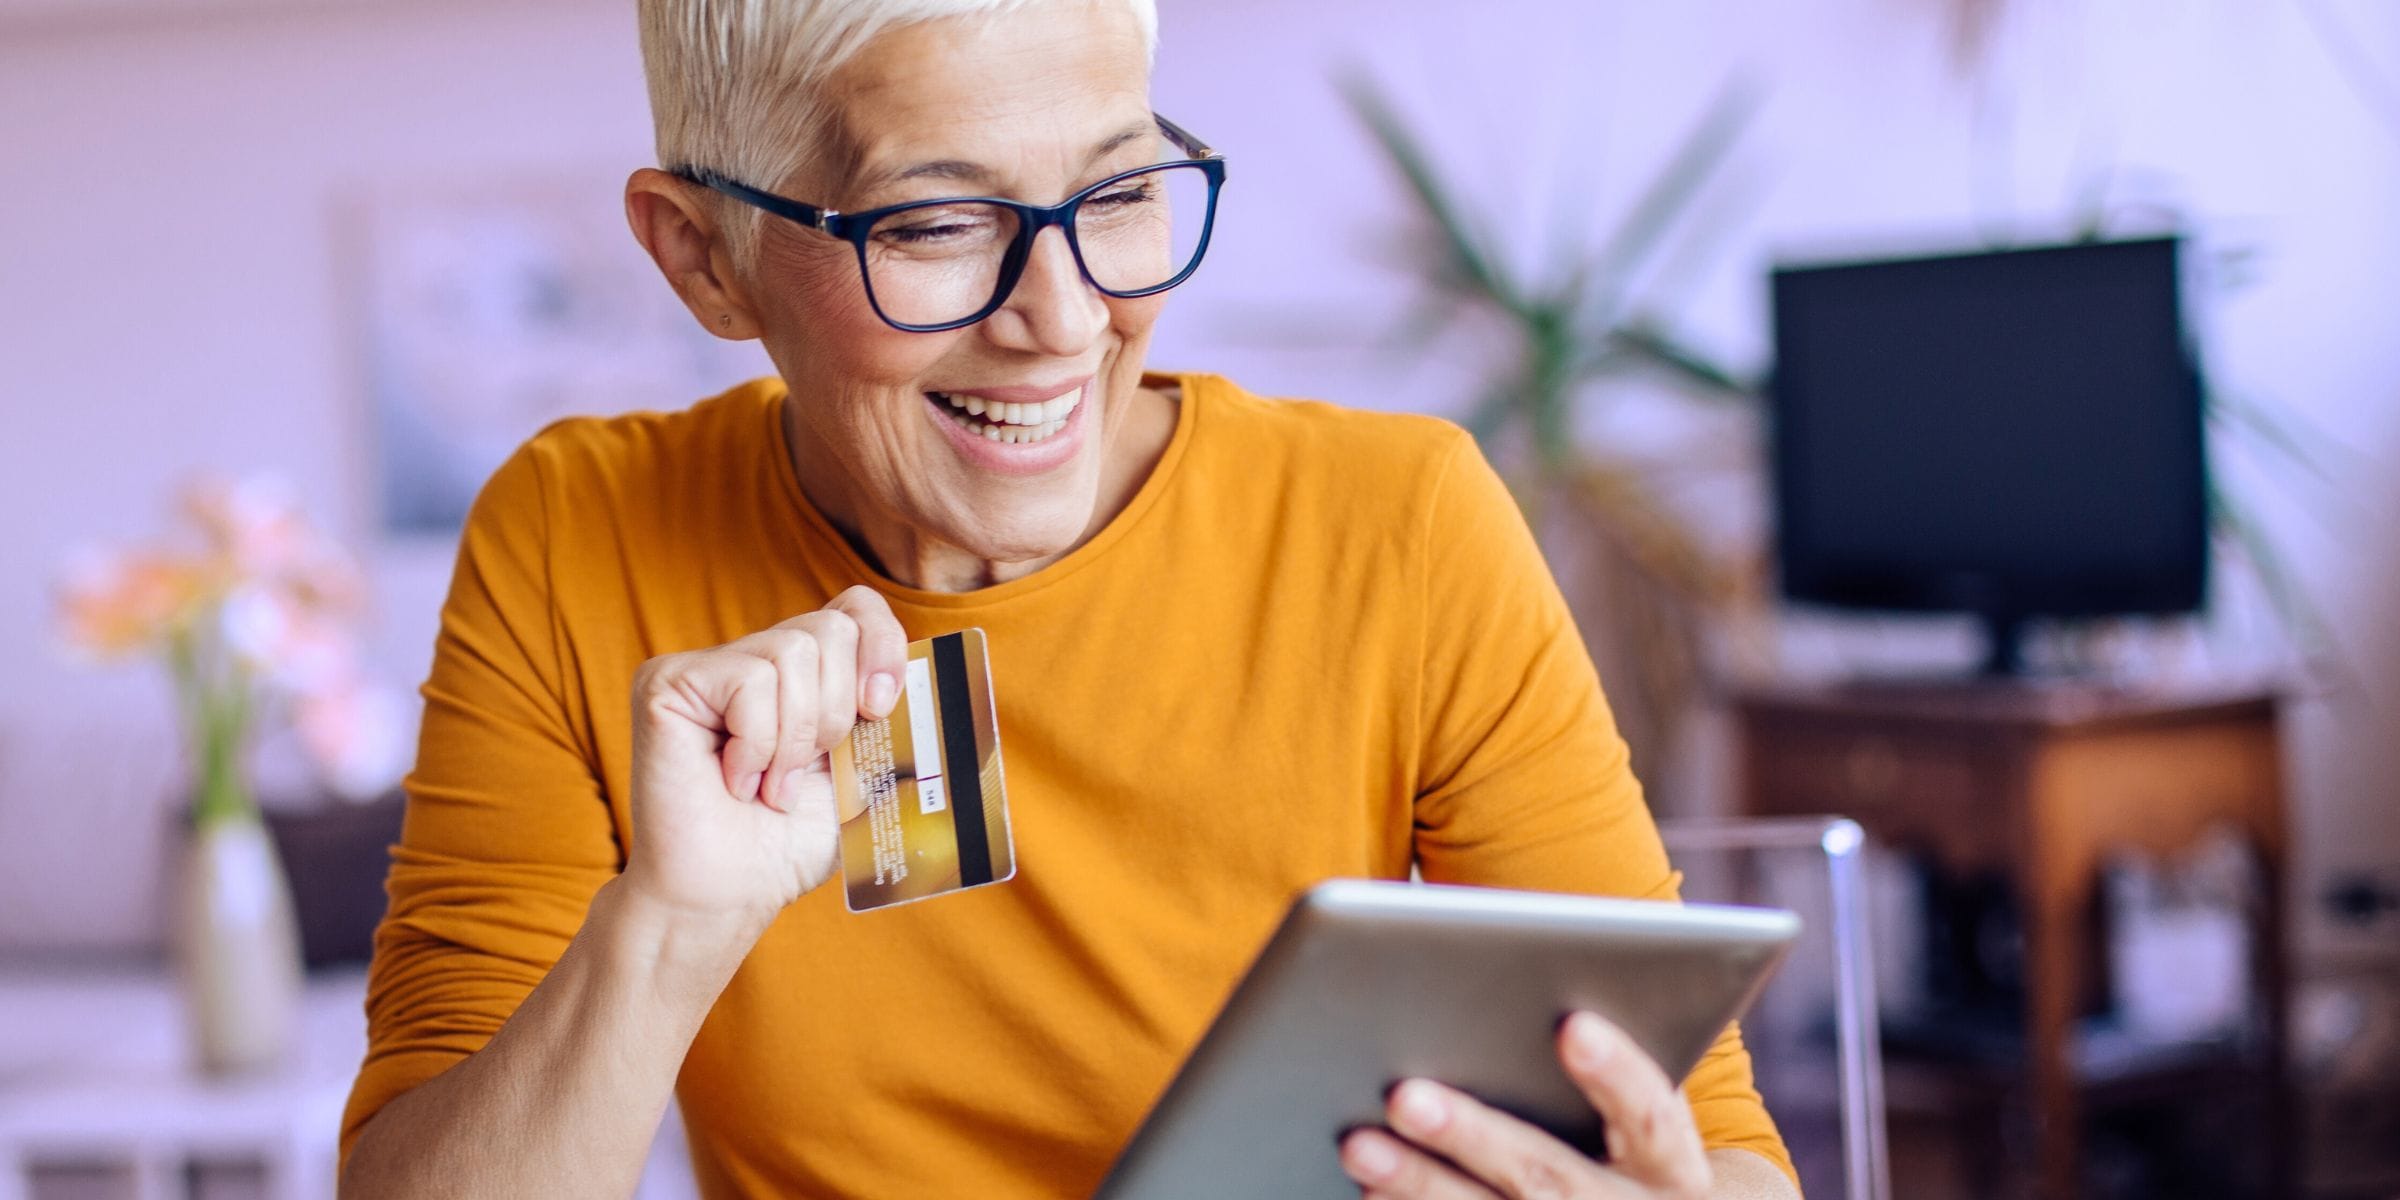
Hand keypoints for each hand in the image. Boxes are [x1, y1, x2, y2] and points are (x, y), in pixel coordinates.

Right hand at [620, 585, 906, 936]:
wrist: (731, 895)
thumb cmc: (791, 843)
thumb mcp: (865, 774)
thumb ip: (894, 721)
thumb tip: (938, 677)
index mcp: (804, 676)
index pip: (856, 608)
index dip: (881, 645)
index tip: (881, 706)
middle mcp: (753, 658)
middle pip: (831, 629)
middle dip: (838, 712)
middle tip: (806, 772)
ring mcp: (707, 667)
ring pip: (792, 652)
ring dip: (796, 738)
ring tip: (770, 785)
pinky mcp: (667, 682)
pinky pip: (749, 681)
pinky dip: (758, 744)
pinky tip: (734, 781)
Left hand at [1340, 1013, 1712, 1199]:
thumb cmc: (1626, 1143)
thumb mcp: (1637, 1114)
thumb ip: (1599, 1066)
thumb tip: (1524, 986)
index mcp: (1668, 1165)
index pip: (1650, 1114)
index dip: (1616, 1072)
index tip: (1572, 1027)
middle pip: (1547, 1175)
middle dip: (1473, 1135)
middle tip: (1405, 1095)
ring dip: (1421, 1182)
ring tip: (1358, 1144)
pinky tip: (1370, 1190)